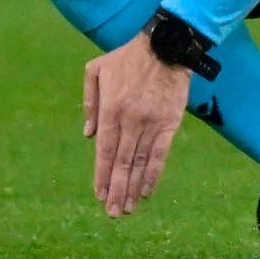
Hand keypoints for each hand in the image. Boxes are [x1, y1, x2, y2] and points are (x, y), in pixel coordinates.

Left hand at [82, 33, 190, 216]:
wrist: (165, 46)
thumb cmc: (127, 58)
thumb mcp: (97, 71)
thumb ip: (89, 102)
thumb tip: (89, 134)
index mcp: (111, 108)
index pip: (105, 150)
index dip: (102, 175)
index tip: (99, 194)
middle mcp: (131, 120)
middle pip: (122, 162)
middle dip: (117, 189)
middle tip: (113, 212)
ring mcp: (152, 123)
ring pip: (140, 162)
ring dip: (134, 187)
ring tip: (128, 207)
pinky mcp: (170, 123)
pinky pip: (161, 154)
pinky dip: (154, 174)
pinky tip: (148, 190)